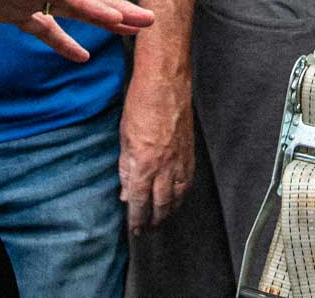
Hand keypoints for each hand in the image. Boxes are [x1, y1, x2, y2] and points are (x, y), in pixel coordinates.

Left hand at [0, 0, 154, 60]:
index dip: (90, 3)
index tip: (117, 17)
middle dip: (114, 7)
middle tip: (149, 20)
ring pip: (71, 8)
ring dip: (102, 19)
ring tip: (134, 32)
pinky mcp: (11, 9)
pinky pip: (45, 26)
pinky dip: (64, 41)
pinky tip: (83, 56)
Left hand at [119, 71, 192, 232]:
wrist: (166, 83)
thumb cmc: (141, 104)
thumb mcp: (124, 137)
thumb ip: (125, 168)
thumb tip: (125, 191)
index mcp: (144, 164)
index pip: (139, 202)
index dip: (136, 219)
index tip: (134, 229)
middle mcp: (165, 167)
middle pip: (161, 205)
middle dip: (154, 221)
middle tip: (147, 230)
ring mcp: (180, 161)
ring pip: (177, 197)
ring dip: (169, 212)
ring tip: (162, 219)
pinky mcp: (190, 153)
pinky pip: (188, 182)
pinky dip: (182, 195)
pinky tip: (177, 198)